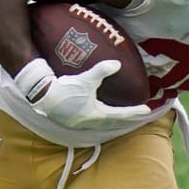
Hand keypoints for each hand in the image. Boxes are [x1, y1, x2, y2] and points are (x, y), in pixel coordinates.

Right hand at [15, 58, 150, 129]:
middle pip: (116, 123)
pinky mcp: (75, 120)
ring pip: (106, 124)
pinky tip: (104, 115)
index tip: (147, 110)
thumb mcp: (85, 80)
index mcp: (96, 115)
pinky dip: (105, 119)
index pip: (121, 115)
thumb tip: (117, 64)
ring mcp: (82, 123)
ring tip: (127, 117)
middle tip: (141, 114)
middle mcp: (91, 122)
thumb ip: (101, 72)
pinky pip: (96, 121)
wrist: (42, 96)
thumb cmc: (64, 89)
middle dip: (129, 119)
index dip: (135, 112)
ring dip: (118, 121)